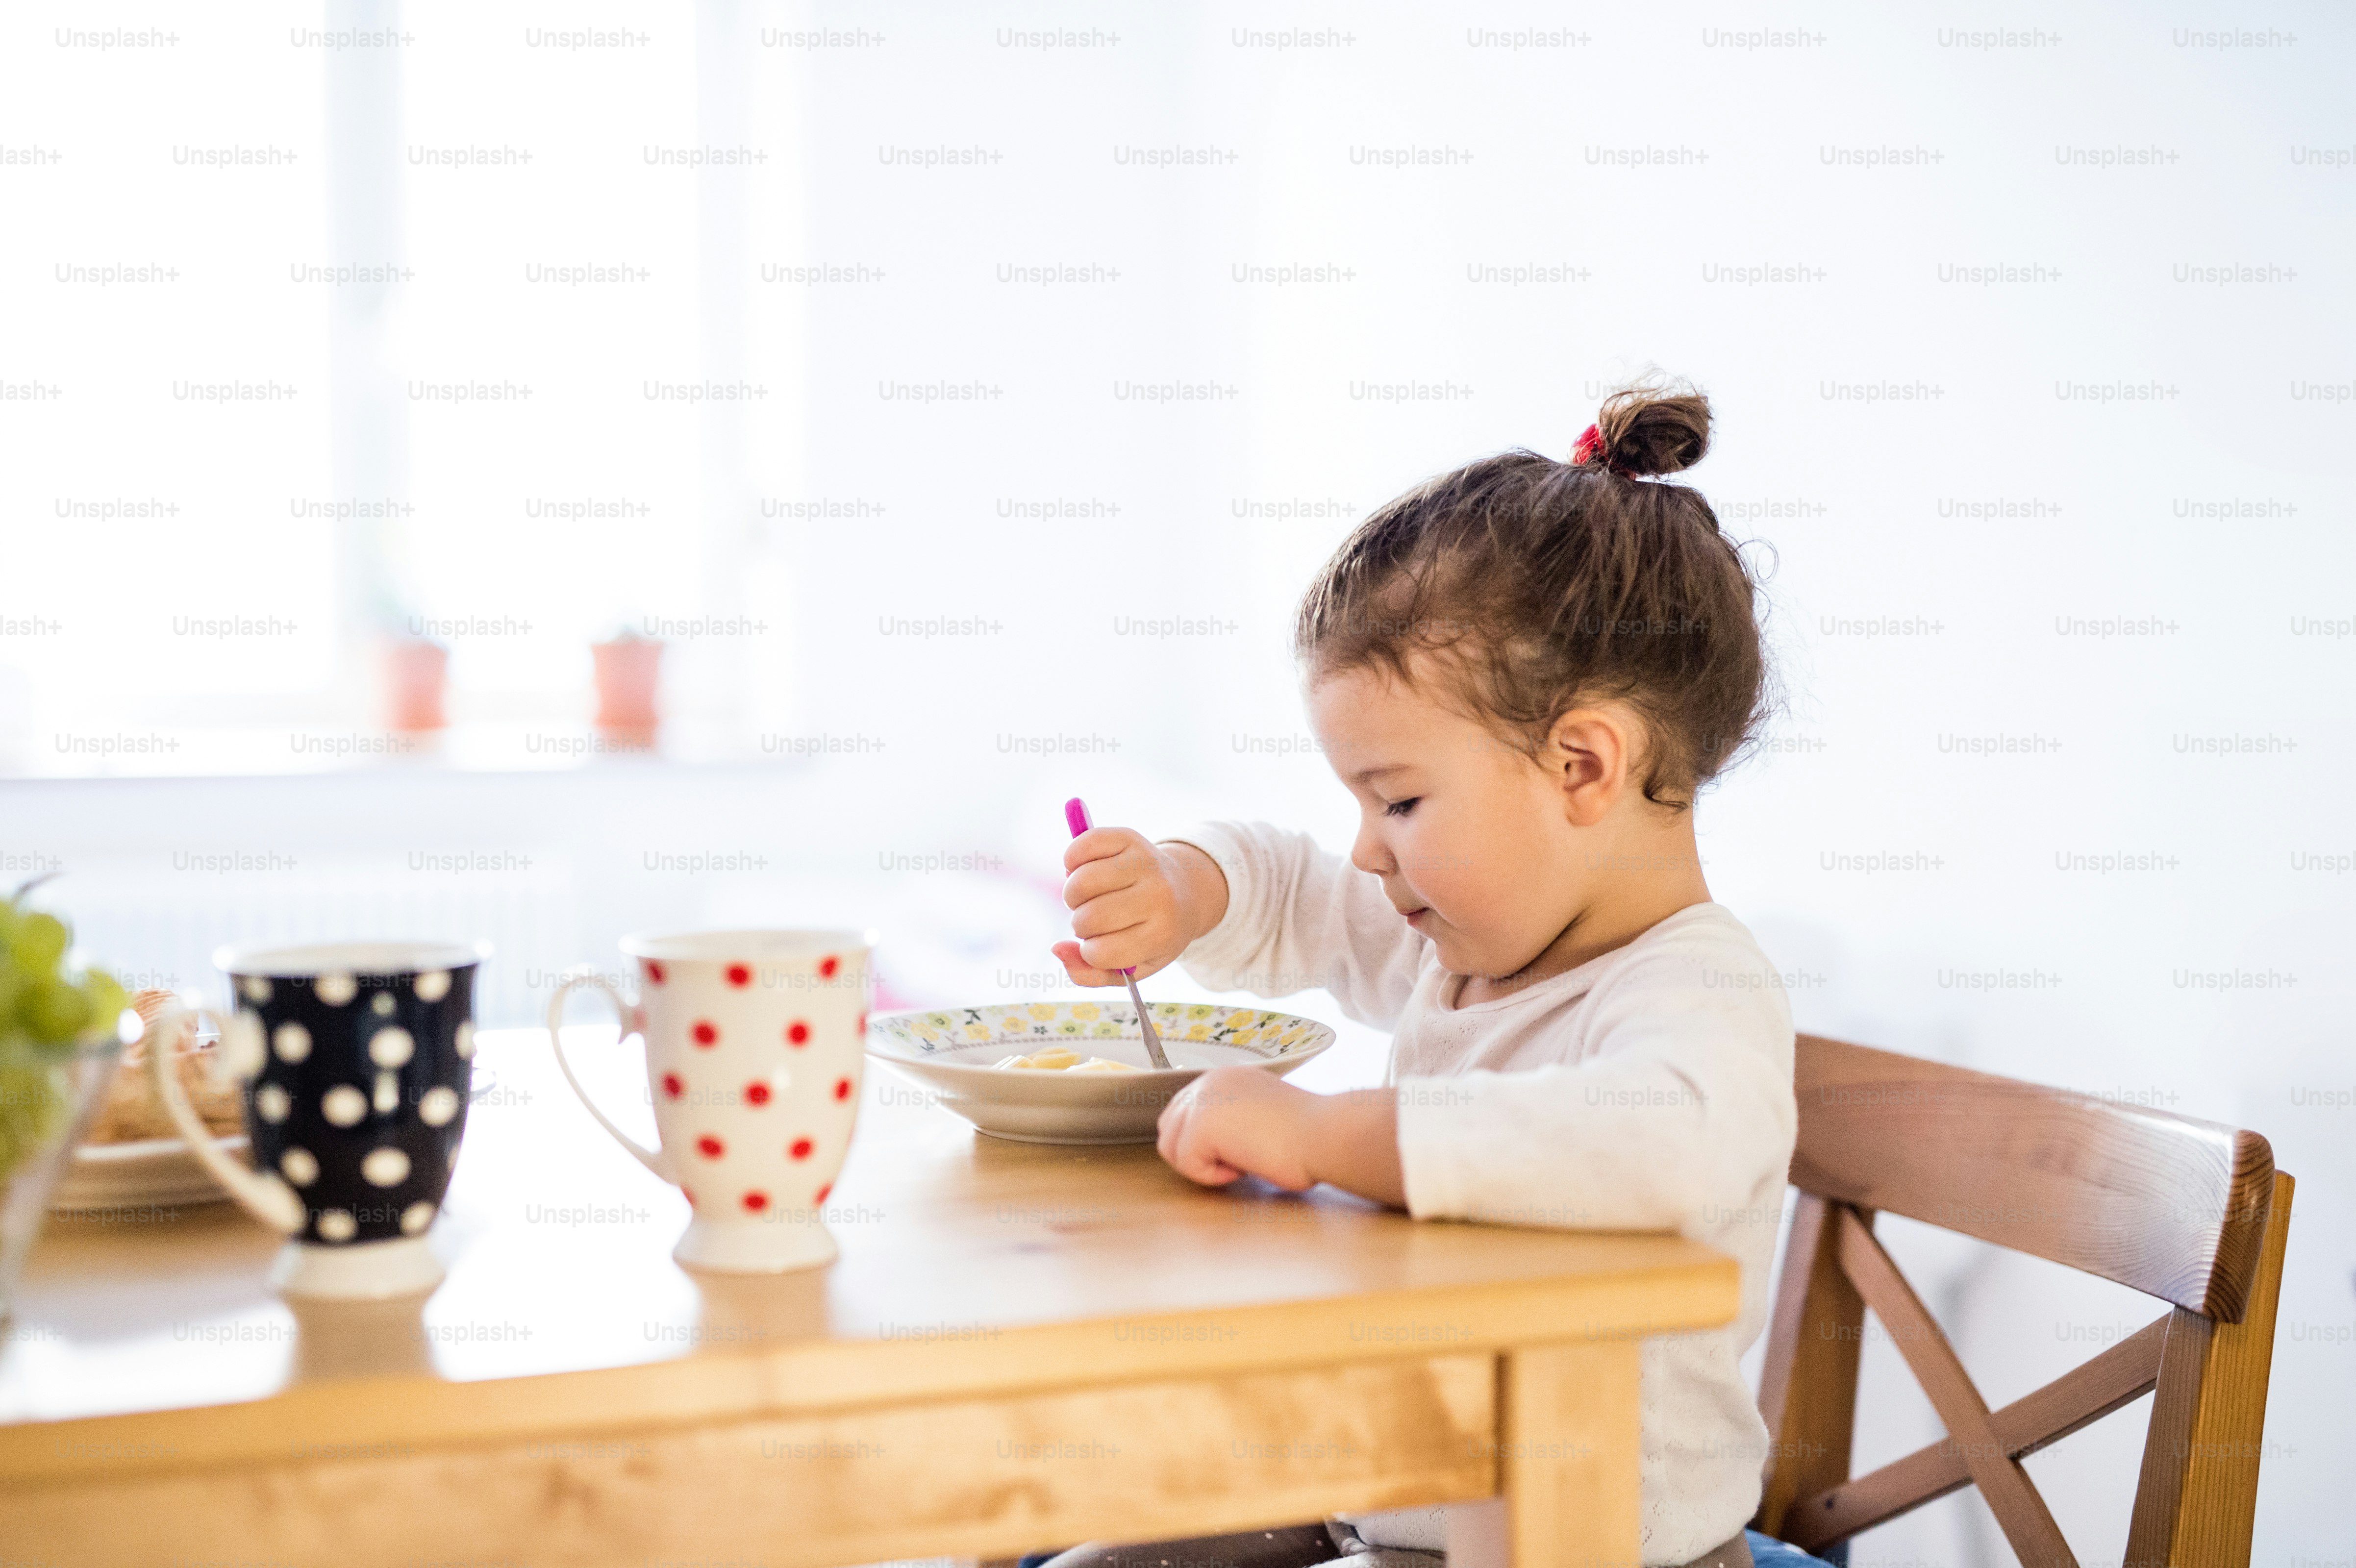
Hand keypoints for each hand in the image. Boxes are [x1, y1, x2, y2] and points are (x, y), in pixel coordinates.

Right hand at [1051, 830, 1225, 986]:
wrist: (1186, 892)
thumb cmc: (1152, 933)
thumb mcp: (1134, 966)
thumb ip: (1092, 974)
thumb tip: (1056, 948)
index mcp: (1162, 933)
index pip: (1100, 952)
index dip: (1090, 952)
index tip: (1102, 946)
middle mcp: (1157, 895)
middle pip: (1088, 918)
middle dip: (1081, 924)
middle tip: (1096, 920)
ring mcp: (1144, 862)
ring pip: (1080, 883)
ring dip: (1073, 895)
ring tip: (1088, 898)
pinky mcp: (1129, 836)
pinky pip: (1082, 845)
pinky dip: (1071, 860)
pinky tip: (1083, 870)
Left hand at [1157, 1069, 1406, 1206]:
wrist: (1325, 1135)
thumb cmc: (1310, 1135)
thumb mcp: (1263, 1118)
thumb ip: (1235, 1121)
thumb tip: (1216, 1144)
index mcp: (1228, 1077)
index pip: (1185, 1110)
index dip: (1201, 1142)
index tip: (1235, 1154)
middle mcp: (1211, 1081)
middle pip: (1170, 1126)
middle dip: (1194, 1154)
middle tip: (1233, 1164)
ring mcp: (1202, 1099)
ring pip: (1171, 1146)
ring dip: (1202, 1164)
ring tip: (1240, 1163)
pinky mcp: (1200, 1124)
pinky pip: (1187, 1163)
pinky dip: (1212, 1175)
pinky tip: (1243, 1166)